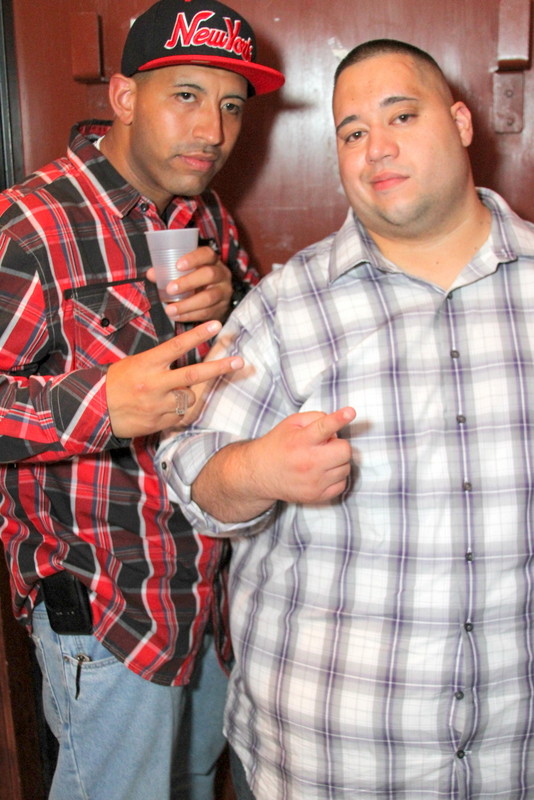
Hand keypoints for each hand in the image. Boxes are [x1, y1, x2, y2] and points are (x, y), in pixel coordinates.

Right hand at [106, 320, 242, 438]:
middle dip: (219, 368)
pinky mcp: (159, 422)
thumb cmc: (117, 382)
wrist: (95, 411)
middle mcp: (154, 384)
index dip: (198, 335)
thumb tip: (186, 357)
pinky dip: (177, 410)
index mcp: (146, 364)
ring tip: (170, 393)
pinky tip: (162, 407)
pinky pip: (179, 415)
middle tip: (239, 361)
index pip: (176, 346)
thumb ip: (160, 362)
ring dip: (187, 394)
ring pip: (188, 398)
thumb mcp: (135, 364)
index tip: (216, 325)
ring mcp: (157, 405)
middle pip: (193, 375)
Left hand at [146, 244, 232, 322]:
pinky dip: (189, 315)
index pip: (207, 254)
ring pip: (208, 298)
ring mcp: (224, 293)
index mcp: (213, 261)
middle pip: (209, 275)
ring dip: (187, 305)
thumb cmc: (197, 280)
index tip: (177, 265)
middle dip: (188, 282)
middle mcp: (222, 275)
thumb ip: (169, 271)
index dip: (193, 258)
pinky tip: (176, 316)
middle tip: (170, 289)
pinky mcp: (221, 309)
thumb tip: (152, 274)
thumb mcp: (187, 272)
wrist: (217, 299)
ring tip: (169, 309)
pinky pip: (206, 313)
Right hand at [192, 407, 356, 523]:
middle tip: (326, 446)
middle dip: (339, 445)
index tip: (351, 412)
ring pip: (346, 468)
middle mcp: (307, 462)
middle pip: (345, 450)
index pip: (324, 427)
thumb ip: (316, 418)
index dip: (339, 419)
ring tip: (321, 460)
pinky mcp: (316, 496)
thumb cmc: (279, 445)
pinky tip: (322, 473)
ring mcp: (313, 482)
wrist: (259, 474)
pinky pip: (342, 484)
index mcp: (300, 441)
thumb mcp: (291, 423)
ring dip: (338, 462)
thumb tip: (337, 428)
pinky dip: (336, 477)